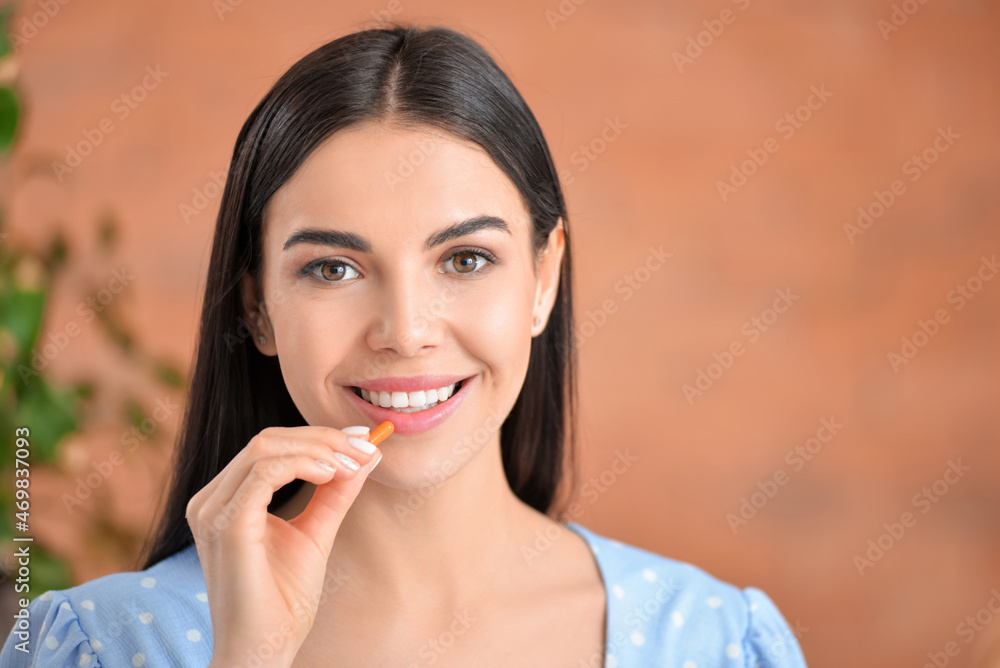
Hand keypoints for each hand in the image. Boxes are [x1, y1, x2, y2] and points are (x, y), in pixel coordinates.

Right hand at [186, 423, 386, 665]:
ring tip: (353, 464)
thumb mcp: (316, 533)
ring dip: (318, 449)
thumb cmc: (283, 601)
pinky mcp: (226, 525)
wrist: (262, 652)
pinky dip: (303, 465)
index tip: (365, 440)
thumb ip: (335, 493)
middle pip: (269, 440)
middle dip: (324, 438)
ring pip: (266, 449)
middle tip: (366, 448)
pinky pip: (264, 473)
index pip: (271, 446)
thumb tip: (367, 454)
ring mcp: (212, 511)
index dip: (319, 436)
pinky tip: (332, 475)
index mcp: (226, 500)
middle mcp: (211, 500)